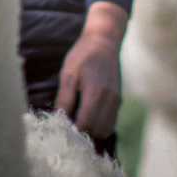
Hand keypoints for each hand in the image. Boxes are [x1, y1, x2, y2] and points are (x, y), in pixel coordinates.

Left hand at [56, 1, 129, 143]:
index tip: (61, 129)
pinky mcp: (118, 101)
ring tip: (76, 123)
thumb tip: (58, 120)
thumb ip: (64, 99)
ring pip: (106, 130)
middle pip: (97, 131)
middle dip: (82, 134)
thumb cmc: (82, 56)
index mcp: (96, 91)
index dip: (73, 130)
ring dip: (91, 132)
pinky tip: (86, 118)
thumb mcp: (68, 74)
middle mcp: (110, 99)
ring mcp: (116, 101)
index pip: (86, 123)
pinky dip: (98, 127)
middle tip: (67, 128)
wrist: (104, 42)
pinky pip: (110, 123)